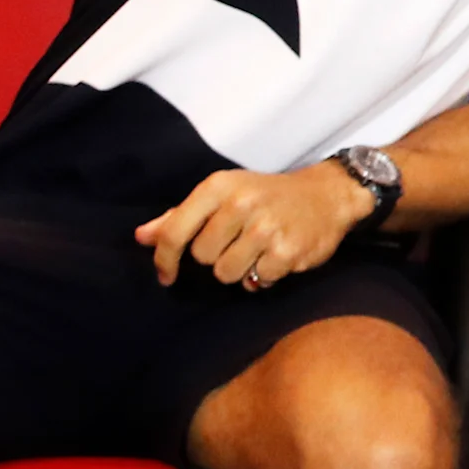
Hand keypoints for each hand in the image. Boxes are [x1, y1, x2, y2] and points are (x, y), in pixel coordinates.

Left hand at [135, 163, 372, 288]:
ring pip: (227, 274)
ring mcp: (266, 228)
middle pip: (203, 258)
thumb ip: (180, 216)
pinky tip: (276, 257)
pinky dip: (263, 276)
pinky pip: (257, 281)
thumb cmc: (266, 195)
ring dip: (240, 269)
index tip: (166, 275)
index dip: (164, 259)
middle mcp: (241, 204)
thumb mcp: (223, 194)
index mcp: (218, 187)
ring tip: (257, 251)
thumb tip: (142, 237)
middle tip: (237, 243)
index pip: (175, 232)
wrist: (326, 195)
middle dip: (216, 257)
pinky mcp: (287, 251)